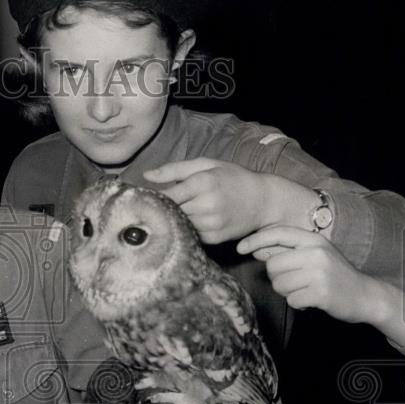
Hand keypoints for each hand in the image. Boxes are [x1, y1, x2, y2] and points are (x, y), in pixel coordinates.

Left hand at [144, 159, 317, 244]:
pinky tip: (184, 224)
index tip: (142, 200)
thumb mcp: (207, 165)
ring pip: (178, 225)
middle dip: (158, 211)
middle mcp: (207, 204)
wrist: (263, 200)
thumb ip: (175, 169)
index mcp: (203, 182)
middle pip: (170, 212)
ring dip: (170, 221)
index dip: (152, 199)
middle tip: (148, 210)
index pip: (167, 195)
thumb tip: (147, 175)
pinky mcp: (214, 238)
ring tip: (167, 215)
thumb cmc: (232, 178)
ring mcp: (211, 223)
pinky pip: (189, 235)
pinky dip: (183, 230)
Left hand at [236, 225, 379, 322]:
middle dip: (277, 277)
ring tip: (305, 290)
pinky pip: (291, 300)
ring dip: (287, 292)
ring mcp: (320, 273)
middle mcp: (317, 253)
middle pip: (273, 264)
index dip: (256, 240)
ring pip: (279, 284)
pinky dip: (298, 303)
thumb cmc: (334, 275)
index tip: (240, 248)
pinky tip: (311, 300)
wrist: (366, 295)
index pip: (279, 234)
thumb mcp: (314, 256)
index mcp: (315, 240)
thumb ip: (288, 251)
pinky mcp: (321, 293)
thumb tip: (257, 249)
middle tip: (295, 282)